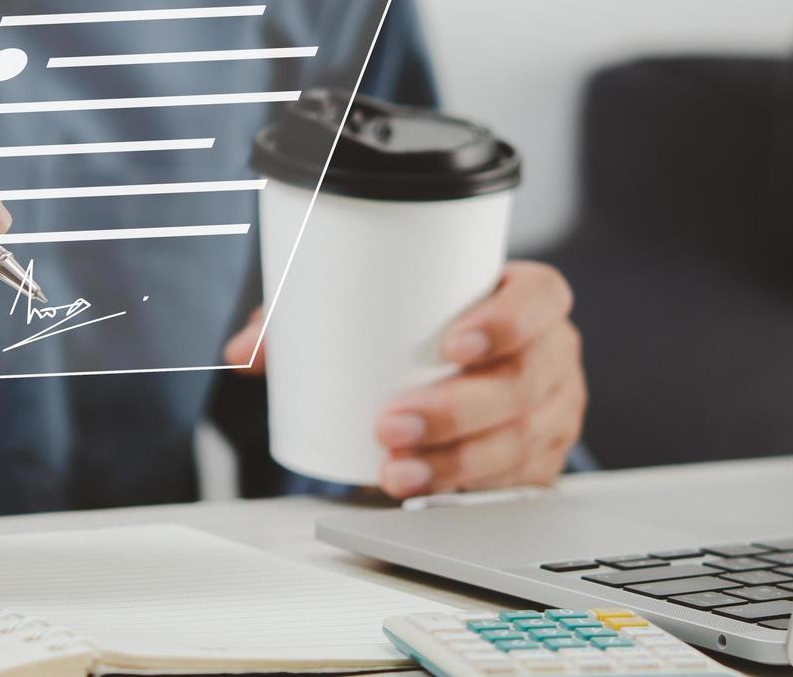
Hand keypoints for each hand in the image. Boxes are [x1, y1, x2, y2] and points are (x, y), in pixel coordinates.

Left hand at [223, 261, 584, 498]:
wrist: (469, 364)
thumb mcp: (379, 305)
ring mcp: (552, 411)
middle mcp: (549, 353)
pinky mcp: (540, 460)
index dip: (507, 321)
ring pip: (520, 441)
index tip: (453, 344)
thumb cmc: (428, 325)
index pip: (540, 299)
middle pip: (523, 382)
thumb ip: (311, 315)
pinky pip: (517, 483)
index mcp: (529, 298)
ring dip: (455, 463)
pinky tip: (429, 495)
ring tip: (395, 472)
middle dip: (456, 411)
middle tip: (392, 424)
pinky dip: (469, 492)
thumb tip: (240, 351)